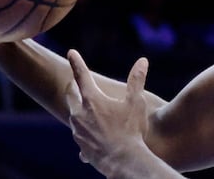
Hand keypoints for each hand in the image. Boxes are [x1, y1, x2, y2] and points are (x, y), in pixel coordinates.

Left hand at [66, 49, 149, 176]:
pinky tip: (93, 137)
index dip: (76, 62)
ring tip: (86, 108)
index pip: (81, 75)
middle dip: (73, 87)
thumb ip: (136, 81)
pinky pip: (81, 137)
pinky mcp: (81, 147)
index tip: (71, 52)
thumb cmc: (131, 130)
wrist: (124, 162)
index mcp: (92, 100)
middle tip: (76, 82)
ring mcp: (78, 132)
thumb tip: (142, 61)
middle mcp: (80, 115)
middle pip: (71, 95)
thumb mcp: (136, 102)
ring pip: (74, 116)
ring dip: (78, 109)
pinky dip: (85, 133)